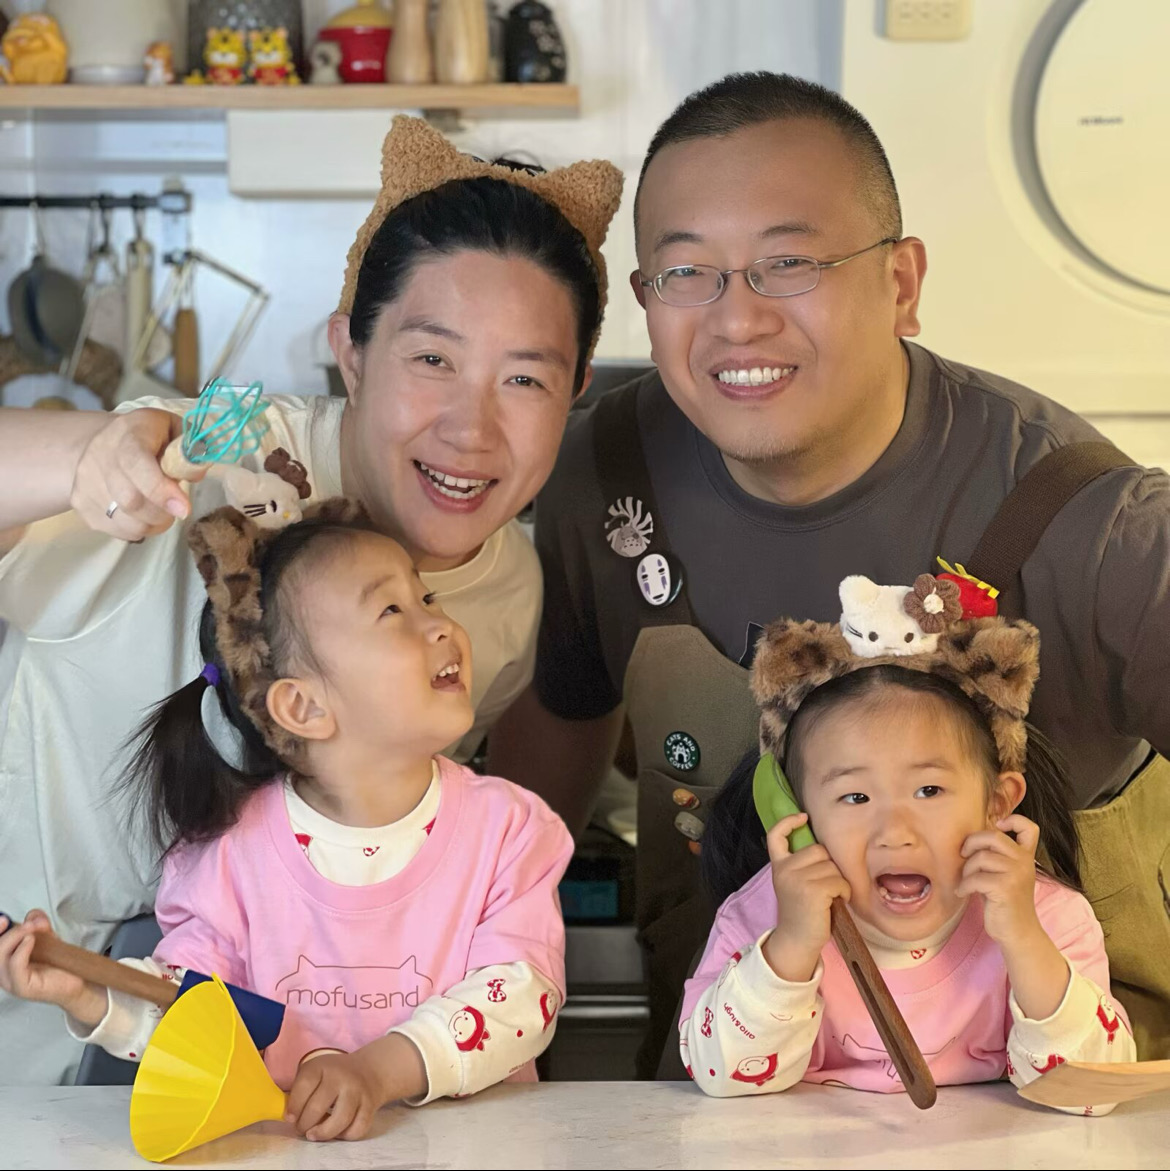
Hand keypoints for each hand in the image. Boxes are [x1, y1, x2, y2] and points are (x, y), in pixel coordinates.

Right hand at [0, 911, 106, 1024]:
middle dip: (9, 932)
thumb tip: (33, 915)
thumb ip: (38, 925)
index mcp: (6, 961)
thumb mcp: (47, 938)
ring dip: (15, 937)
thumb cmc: (58, 963)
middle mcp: (4, 973)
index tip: (4, 918)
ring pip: (1, 957)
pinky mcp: (22, 988)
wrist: (77, 981)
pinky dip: (21, 950)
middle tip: (28, 923)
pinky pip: (15, 966)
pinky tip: (31, 940)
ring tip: (31, 929)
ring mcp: (11, 982)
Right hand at [70, 407, 195, 540]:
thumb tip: (194, 474)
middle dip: (163, 513)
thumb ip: (189, 449)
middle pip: (131, 500)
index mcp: (128, 434)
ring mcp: (85, 481)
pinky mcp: (80, 503)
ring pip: (125, 522)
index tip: (184, 509)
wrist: (103, 442)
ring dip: (152, 524)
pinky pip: (116, 530)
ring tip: (161, 511)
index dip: (161, 491)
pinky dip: (138, 530)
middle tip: (176, 508)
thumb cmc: (149, 437)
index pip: (136, 465)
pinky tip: (143, 514)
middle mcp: (100, 456)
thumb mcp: (174, 430)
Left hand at [285, 1034, 425, 1141]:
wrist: (369, 1070)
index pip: (304, 1086)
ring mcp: (357, 1091)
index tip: (290, 1118)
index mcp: (322, 1066)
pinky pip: (357, 1129)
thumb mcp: (316, 1071)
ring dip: (323, 1134)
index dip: (294, 1106)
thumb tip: (290, 1117)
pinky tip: (337, 1132)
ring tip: (314, 1134)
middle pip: (318, 1107)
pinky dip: (345, 1136)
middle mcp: (341, 1076)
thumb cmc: (333, 1074)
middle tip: (302, 1128)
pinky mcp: (370, 1105)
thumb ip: (301, 1090)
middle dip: (304, 1124)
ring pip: (339, 1121)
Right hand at [762, 813, 850, 982]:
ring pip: (832, 866)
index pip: (775, 836)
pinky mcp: (813, 891)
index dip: (787, 822)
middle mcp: (785, 869)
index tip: (802, 817)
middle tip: (824, 886)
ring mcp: (798, 879)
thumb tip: (823, 848)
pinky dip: (844, 891)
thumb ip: (801, 865)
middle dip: (828, 866)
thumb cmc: (802, 912)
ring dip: (838, 881)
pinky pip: (839, 881)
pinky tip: (836, 902)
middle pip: (818, 850)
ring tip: (830, 897)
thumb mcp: (794, 883)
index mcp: (779, 866)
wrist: (797, 940)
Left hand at [957, 815, 1044, 945]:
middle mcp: (1024, 862)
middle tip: (964, 855)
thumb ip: (997, 856)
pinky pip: (975, 878)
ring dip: (967, 870)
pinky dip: (964, 885)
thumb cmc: (1004, 902)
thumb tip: (970, 839)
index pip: (1030, 828)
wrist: (1018, 933)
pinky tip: (963, 892)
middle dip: (972, 843)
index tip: (998, 825)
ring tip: (966, 881)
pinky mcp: (1005, 888)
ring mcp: (1016, 874)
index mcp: (1026, 857)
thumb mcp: (1005, 874)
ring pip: (981, 858)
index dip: (1014, 820)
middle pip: (993, 836)